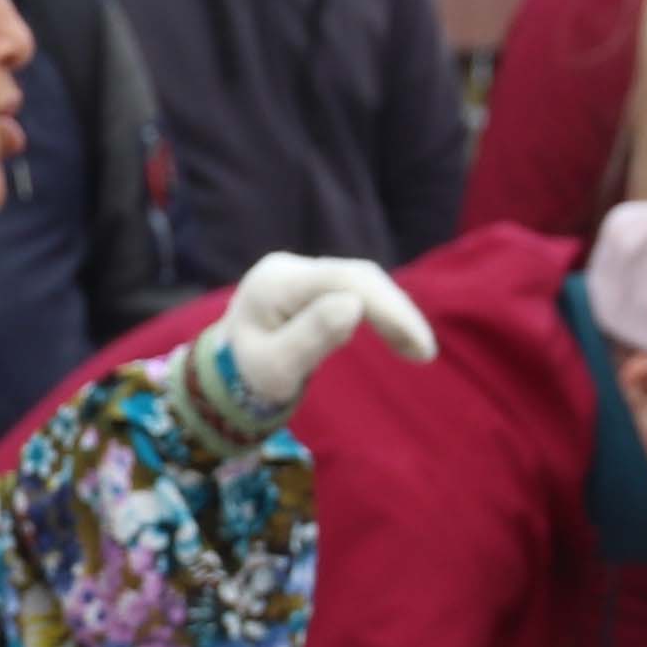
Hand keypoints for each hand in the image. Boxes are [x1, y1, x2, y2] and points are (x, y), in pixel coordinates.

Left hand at [198, 252, 437, 416]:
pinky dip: (380, 314)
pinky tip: (399, 339)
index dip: (387, 307)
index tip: (419, 344)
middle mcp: (289, 268)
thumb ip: (311, 336)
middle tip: (424, 353)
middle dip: (396, 311)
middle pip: (357, 277)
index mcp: (276, 283)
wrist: (222, 376)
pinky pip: (354, 291)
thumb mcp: (275, 368)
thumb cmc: (245, 378)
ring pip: (360, 283)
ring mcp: (300, 274)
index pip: (343, 281)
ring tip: (417, 352)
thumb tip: (354, 305)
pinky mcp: (311, 285)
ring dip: (393, 313)